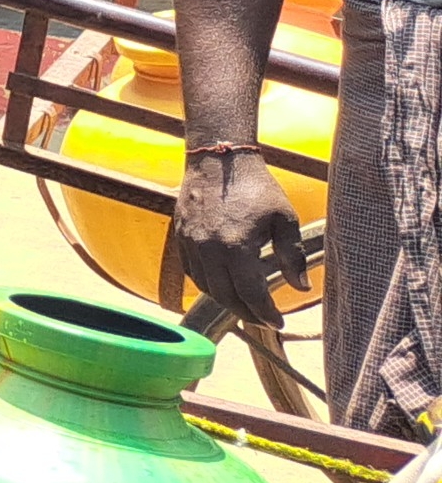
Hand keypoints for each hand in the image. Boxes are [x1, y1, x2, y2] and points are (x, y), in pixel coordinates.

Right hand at [172, 149, 308, 327]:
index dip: (266, 314)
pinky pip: (192, 272)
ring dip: (226, 301)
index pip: (251, 295)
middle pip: (226, 297)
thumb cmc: (257, 187)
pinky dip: (208, 285)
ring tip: (245, 306)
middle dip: (247, 313)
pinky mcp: (181, 237)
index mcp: (236, 247)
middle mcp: (209, 250)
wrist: (218, 159)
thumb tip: (300, 288)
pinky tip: (223, 285)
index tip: (278, 323)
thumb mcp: (284, 219)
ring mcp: (191, 244)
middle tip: (264, 320)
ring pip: (206, 287)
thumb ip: (292, 256)